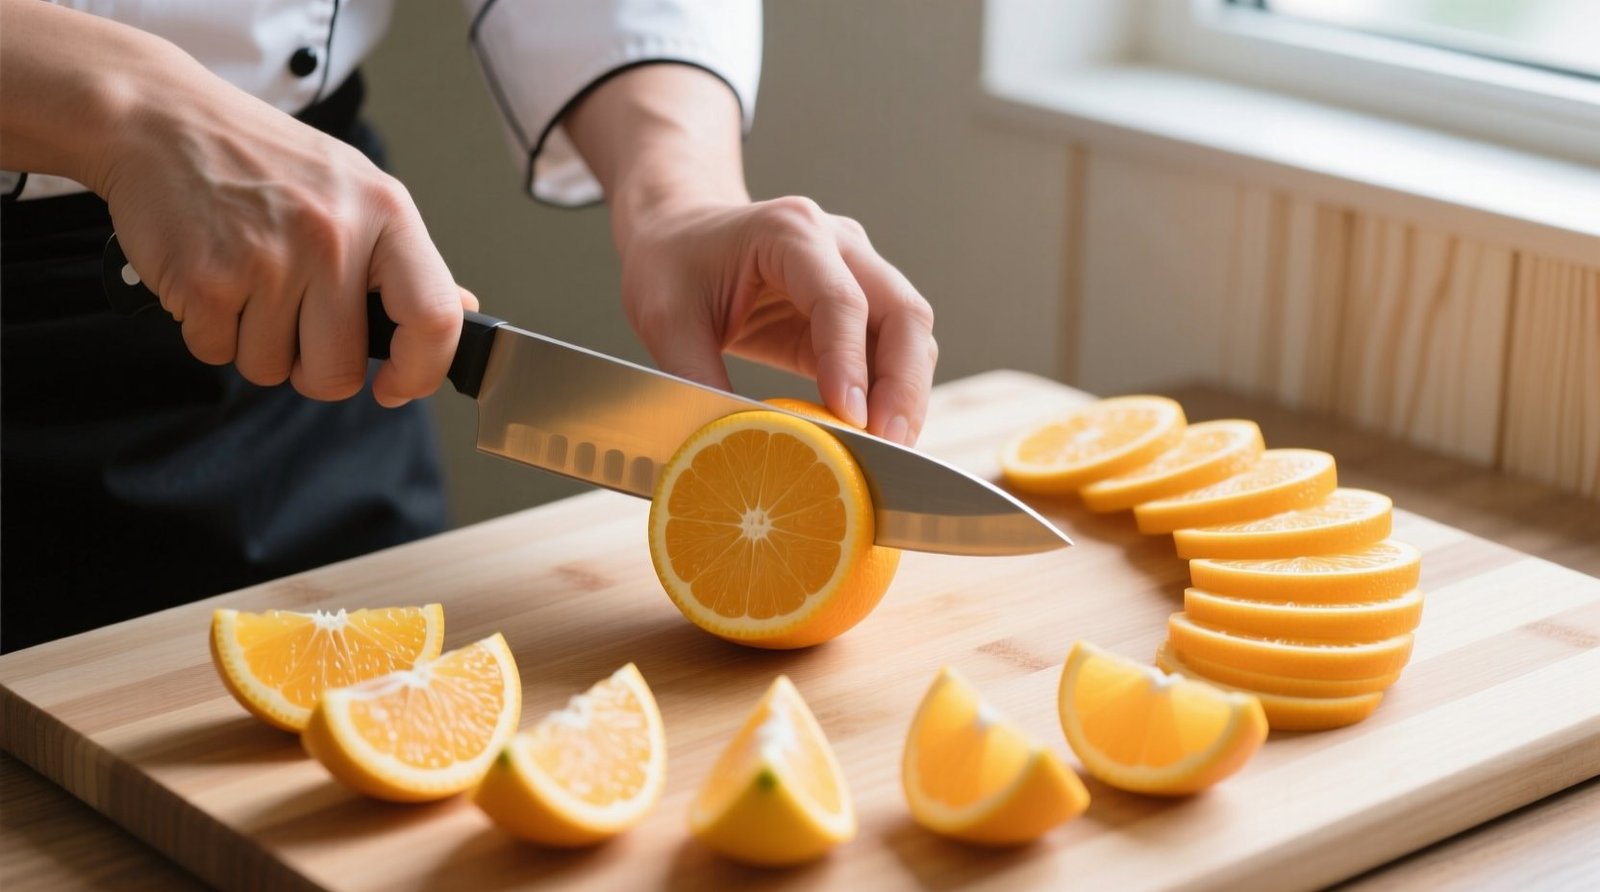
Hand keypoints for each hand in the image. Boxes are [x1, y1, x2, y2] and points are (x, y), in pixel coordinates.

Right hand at [0, 3, 473, 406]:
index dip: (419, 372)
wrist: (159, 117)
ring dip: (254, 344)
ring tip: (246, 280)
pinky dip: (209, 330)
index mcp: (385, 213)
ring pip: (271, 369)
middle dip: (312, 368)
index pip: (434, 319)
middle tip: (293, 323)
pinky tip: (211, 275)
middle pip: (338, 372)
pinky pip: (217, 353)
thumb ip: (406, 259)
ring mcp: (269, 260)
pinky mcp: (207, 281)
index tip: (395, 385)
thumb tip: (462, 311)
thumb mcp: (354, 188)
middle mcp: (334, 237)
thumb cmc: (260, 157)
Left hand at [560, 65, 936, 444]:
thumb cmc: (672, 263)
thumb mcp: (665, 320)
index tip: (851, 420)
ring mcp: (858, 269)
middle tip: (890, 446)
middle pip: (903, 312)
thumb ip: (695, 379)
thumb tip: (728, 446)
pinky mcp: (860, 305)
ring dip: (908, 393)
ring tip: (890, 449)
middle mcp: (839, 243)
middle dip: (904, 385)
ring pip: (911, 332)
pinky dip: (893, 392)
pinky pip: (893, 349)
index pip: (841, 300)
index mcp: (789, 232)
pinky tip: (876, 434)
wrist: (680, 229)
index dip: (851, 363)